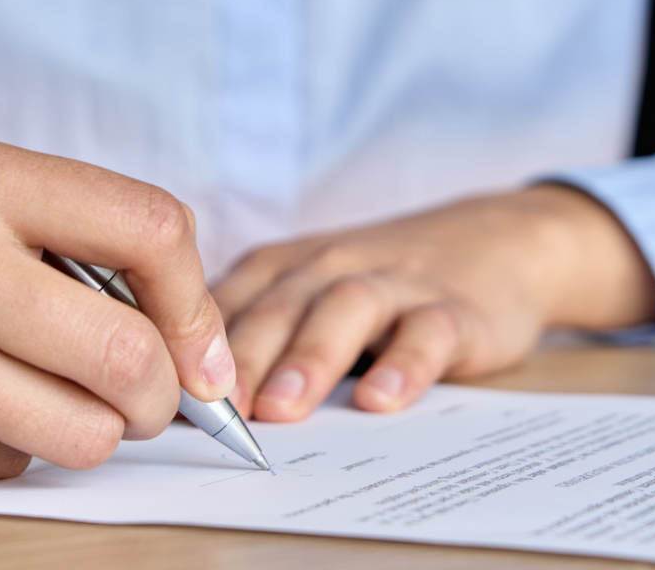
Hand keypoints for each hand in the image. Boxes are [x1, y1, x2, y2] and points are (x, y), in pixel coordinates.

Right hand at [0, 134, 232, 495]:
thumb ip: (71, 245)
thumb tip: (194, 342)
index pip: (146, 225)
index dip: (196, 301)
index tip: (201, 350)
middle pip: (127, 349)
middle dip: (162, 395)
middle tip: (146, 401)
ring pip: (83, 430)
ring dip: (91, 432)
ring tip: (46, 403)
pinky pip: (9, 468)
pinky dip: (8, 453)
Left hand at [214, 184, 654, 421]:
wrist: (496, 240)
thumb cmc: (380, 280)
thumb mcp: (309, 292)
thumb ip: (255, 333)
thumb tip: (182, 404)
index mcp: (283, 267)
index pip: (225, 305)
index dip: (187, 349)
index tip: (158, 396)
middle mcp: (329, 266)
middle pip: (276, 307)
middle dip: (240, 360)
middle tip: (213, 412)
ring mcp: (393, 283)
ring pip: (343, 311)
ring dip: (308, 359)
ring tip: (280, 409)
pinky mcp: (452, 308)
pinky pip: (425, 332)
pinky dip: (403, 364)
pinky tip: (382, 399)